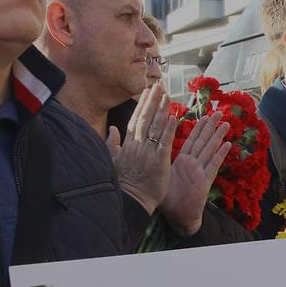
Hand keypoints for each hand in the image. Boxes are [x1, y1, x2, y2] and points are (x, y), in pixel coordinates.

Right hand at [108, 84, 175, 213]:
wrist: (131, 201)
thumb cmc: (124, 183)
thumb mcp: (113, 161)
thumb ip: (112, 143)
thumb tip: (111, 129)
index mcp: (128, 144)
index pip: (136, 119)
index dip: (142, 104)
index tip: (147, 91)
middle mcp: (137, 145)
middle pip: (146, 118)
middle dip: (153, 100)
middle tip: (159, 85)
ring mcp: (148, 152)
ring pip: (156, 126)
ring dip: (162, 109)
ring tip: (168, 95)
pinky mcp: (159, 161)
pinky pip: (164, 141)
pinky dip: (169, 129)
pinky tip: (174, 117)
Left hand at [158, 112, 230, 236]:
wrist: (177, 217)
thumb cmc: (168, 199)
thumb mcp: (160, 175)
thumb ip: (157, 161)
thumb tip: (144, 149)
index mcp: (181, 161)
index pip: (190, 140)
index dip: (197, 127)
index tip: (204, 115)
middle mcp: (192, 164)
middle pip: (203, 141)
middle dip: (211, 127)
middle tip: (219, 112)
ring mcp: (200, 172)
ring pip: (210, 150)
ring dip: (218, 136)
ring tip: (226, 124)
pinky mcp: (204, 181)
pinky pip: (213, 166)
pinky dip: (220, 155)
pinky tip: (228, 145)